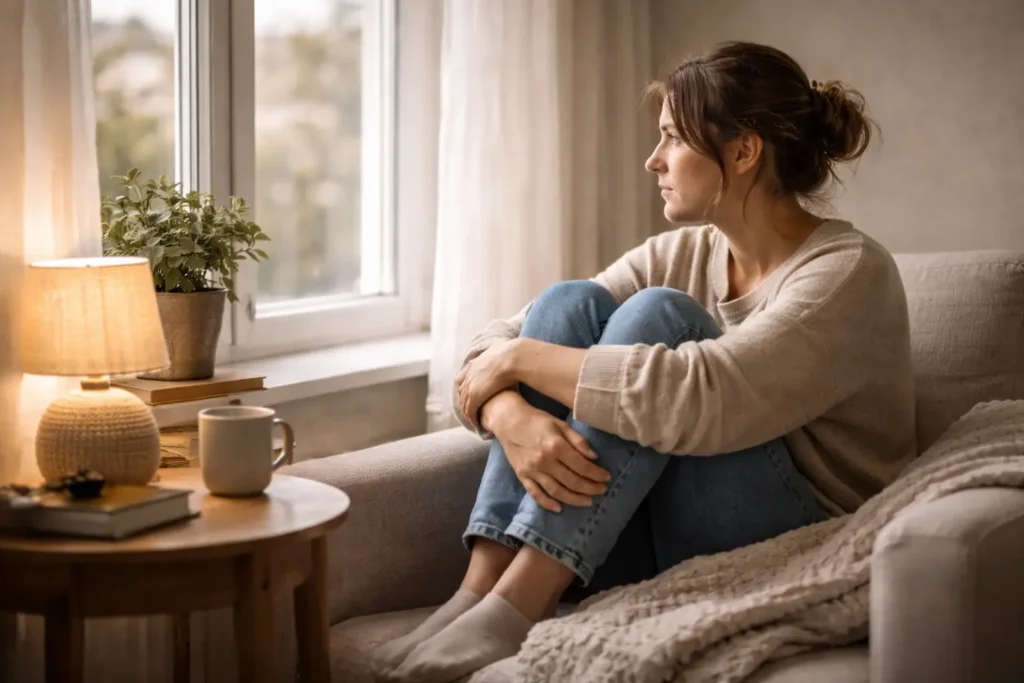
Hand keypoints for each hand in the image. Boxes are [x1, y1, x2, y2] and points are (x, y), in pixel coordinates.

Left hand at [456, 341, 519, 427]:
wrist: (512, 358)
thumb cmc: (511, 353)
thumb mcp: (499, 347)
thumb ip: (496, 348)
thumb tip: (501, 344)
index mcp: (474, 364)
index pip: (462, 379)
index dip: (465, 388)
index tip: (469, 394)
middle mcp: (469, 375)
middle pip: (462, 393)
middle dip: (465, 402)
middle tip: (471, 411)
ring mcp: (470, 386)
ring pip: (464, 403)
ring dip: (468, 412)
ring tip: (474, 419)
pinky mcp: (475, 396)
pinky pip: (470, 410)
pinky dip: (472, 417)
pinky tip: (477, 423)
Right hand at [492, 403, 611, 512]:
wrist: (508, 420)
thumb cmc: (537, 420)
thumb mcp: (560, 424)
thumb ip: (578, 441)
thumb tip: (595, 457)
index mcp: (556, 445)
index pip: (581, 466)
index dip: (596, 474)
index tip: (607, 478)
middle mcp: (544, 461)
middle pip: (572, 481)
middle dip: (590, 488)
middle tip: (602, 491)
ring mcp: (532, 470)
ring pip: (556, 491)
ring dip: (574, 499)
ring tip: (588, 501)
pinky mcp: (522, 476)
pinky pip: (535, 493)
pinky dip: (547, 503)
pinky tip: (559, 508)